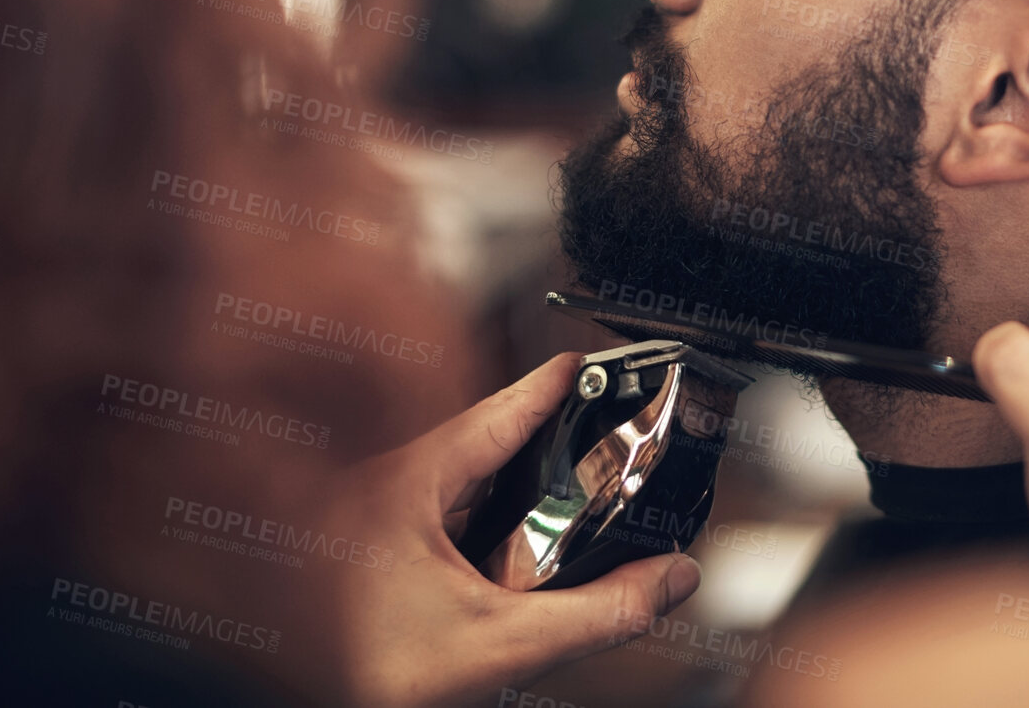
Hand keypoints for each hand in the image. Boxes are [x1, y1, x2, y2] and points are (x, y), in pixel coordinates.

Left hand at [311, 352, 703, 707]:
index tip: (600, 361)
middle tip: (601, 419)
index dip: (560, 381)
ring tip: (567, 477)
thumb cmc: (361, 667)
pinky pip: (445, 505)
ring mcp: (378, 510)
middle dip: (546, 430)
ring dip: (514, 474)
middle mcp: (388, 482)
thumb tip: (667, 578)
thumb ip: (596, 612)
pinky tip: (509, 540)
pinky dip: (488, 509)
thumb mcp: (498, 643)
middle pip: (490, 435)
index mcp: (410, 479)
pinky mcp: (374, 541)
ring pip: (464, 472)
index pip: (506, 404)